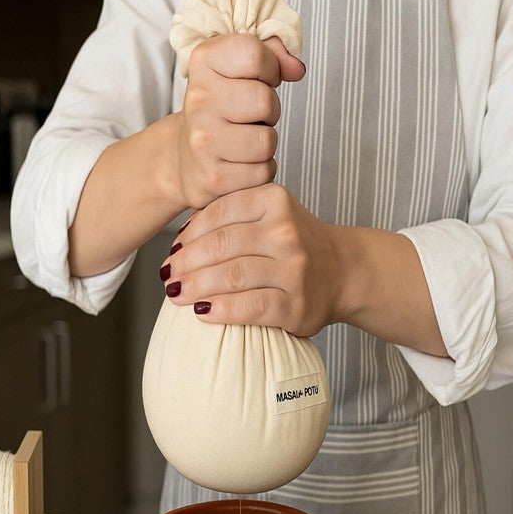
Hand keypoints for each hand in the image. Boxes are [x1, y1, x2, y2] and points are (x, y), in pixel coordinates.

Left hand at [160, 183, 347, 336]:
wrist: (344, 271)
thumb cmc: (295, 243)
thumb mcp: (269, 213)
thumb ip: (232, 216)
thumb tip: (179, 242)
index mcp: (275, 200)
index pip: (218, 214)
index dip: (188, 235)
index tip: (172, 251)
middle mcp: (286, 232)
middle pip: (221, 246)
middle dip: (186, 264)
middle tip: (167, 277)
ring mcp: (294, 270)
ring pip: (232, 276)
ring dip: (196, 288)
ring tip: (177, 294)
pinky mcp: (297, 305)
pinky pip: (251, 307)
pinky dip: (222, 310)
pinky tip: (203, 313)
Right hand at [173, 35, 304, 210]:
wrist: (185, 159)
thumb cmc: (221, 109)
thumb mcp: (238, 70)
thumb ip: (273, 56)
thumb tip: (297, 69)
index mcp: (203, 61)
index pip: (255, 54)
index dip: (270, 68)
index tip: (259, 80)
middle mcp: (198, 99)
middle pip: (265, 101)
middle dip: (270, 110)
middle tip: (253, 116)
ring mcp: (203, 140)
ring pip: (267, 141)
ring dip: (266, 143)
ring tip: (247, 140)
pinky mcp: (214, 177)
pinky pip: (263, 172)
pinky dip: (261, 170)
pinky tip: (243, 164)